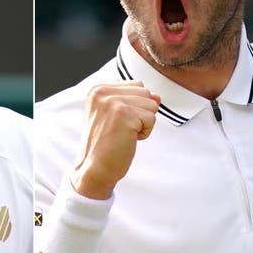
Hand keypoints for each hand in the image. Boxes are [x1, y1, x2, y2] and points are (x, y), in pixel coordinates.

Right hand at [71, 81, 159, 199]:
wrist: (95, 167)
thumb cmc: (106, 143)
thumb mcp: (117, 114)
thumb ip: (135, 100)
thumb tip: (157, 96)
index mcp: (98, 89)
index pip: (136, 85)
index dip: (134, 105)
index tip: (116, 121)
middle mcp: (103, 92)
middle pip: (145, 93)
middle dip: (140, 113)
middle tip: (121, 129)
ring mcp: (113, 102)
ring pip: (151, 105)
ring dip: (143, 123)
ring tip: (124, 133)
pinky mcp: (124, 115)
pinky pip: (152, 119)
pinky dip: (144, 133)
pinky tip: (128, 139)